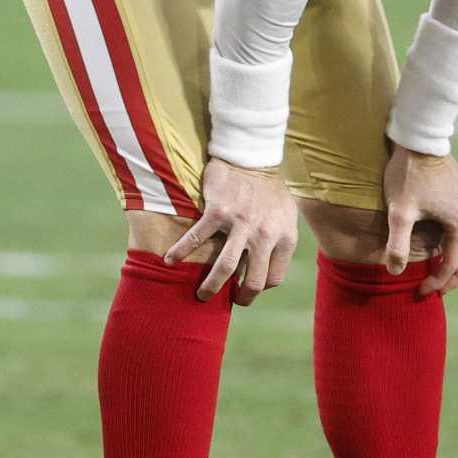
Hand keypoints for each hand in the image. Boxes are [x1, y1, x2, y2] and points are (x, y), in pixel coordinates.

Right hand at [163, 157, 296, 303]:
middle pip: (253, 281)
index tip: (246, 289)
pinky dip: (181, 251)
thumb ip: (279, 238)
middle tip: (227, 301)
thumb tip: (267, 262)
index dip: (258, 288)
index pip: (273, 278)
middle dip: (240, 298)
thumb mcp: (287, 215)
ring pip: (225, 267)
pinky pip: (197, 239)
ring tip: (202, 294)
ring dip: (211, 286)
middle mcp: (265, 235)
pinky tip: (170, 260)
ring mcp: (241, 225)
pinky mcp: (218, 212)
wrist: (251, 156)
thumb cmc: (269, 187)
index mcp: (284, 237)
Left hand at [382, 143, 457, 296]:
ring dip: (456, 257)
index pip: (452, 265)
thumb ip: (397, 244)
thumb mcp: (399, 212)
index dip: (437, 282)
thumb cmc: (407, 175)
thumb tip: (394, 272)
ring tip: (439, 269)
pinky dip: (455, 239)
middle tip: (437, 290)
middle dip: (454, 276)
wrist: (419, 138)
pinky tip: (438, 239)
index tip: (420, 293)